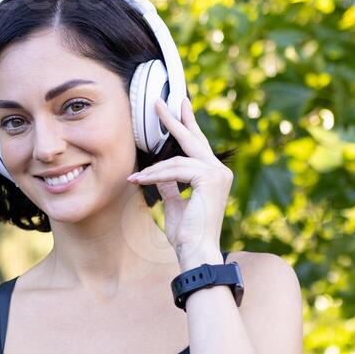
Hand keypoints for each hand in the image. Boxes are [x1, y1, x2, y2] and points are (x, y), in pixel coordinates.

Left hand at [126, 97, 231, 266]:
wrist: (196, 252)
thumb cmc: (186, 235)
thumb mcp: (175, 205)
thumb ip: (170, 186)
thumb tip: (160, 173)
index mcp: (214, 176)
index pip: (196, 146)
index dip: (186, 125)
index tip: (178, 106)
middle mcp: (220, 171)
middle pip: (192, 140)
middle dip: (174, 120)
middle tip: (159, 101)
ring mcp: (217, 173)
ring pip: (177, 160)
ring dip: (152, 170)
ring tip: (135, 176)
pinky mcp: (210, 179)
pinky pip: (175, 170)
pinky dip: (156, 176)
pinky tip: (140, 180)